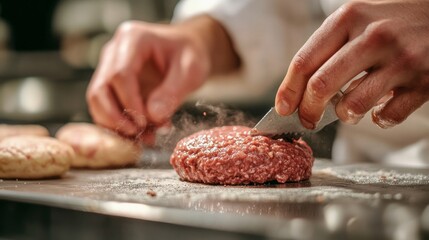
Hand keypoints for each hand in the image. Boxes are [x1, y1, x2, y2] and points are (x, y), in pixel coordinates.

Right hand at [87, 16, 238, 137]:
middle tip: (139, 134)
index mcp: (133, 39)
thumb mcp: (191, 70)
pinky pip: (107, 108)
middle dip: (116, 118)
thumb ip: (173, 92)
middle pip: (99, 90)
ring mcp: (109, 68)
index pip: (120, 75)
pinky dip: (121, 125)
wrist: (186, 50)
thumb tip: (153, 116)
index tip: (145, 122)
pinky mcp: (111, 85)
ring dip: (117, 125)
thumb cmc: (190, 53)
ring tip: (146, 137)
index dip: (130, 102)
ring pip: (98, 102)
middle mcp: (114, 52)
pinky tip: (144, 134)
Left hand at [275, 0, 428, 128]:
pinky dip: (379, 120)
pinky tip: (380, 109)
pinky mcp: (424, 81)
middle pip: (321, 85)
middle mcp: (373, 36)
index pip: (304, 61)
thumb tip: (299, 90)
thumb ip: (329, 49)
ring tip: (347, 112)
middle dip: (308, 111)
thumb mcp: (356, 19)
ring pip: (353, 105)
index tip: (283, 109)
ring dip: (344, 116)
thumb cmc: (391, 20)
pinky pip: (388, 116)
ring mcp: (400, 59)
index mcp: (348, 19)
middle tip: (308, 120)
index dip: (288, 90)